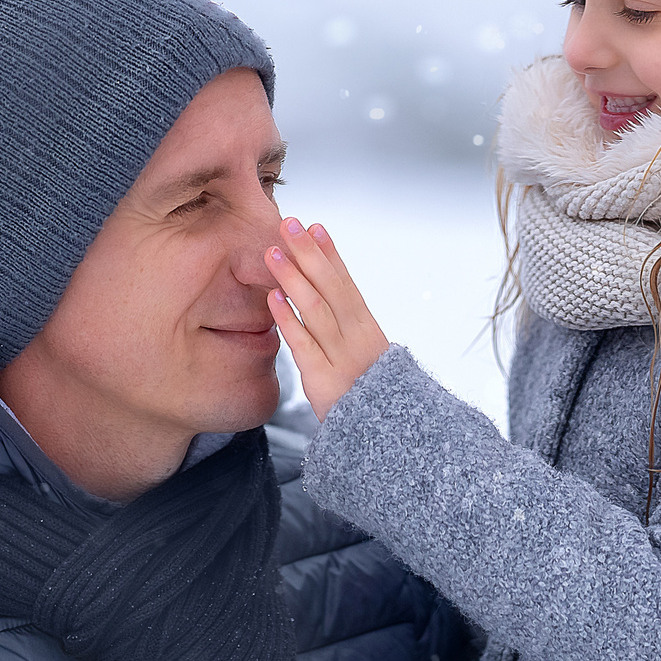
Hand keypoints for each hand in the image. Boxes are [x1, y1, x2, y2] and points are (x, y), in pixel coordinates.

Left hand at [267, 218, 391, 419]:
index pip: (346, 282)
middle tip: (288, 224)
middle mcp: (357, 337)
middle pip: (331, 287)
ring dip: (294, 277)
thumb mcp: (365, 355)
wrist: (388, 436)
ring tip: (272, 253)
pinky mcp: (324, 379)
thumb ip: (346, 327)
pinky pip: (304, 344)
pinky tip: (273, 297)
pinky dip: (289, 319)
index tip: (314, 226)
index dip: (330, 253)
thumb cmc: (370, 394)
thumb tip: (324, 297)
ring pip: (316, 309)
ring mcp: (341, 356)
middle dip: (309, 253)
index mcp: (367, 328)